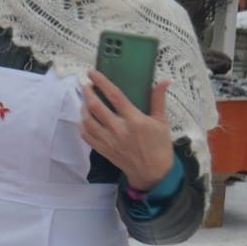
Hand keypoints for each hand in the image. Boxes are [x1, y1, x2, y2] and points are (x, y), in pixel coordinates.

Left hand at [80, 70, 175, 190]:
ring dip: (83, 108)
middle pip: (96, 107)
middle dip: (88, 93)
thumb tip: (164, 81)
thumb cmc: (159, 145)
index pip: (115, 96)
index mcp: (135, 120)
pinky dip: (82, 125)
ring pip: (88, 121)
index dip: (102, 82)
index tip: (92, 73)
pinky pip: (86, 136)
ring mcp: (109, 140)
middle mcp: (119, 129)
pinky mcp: (103, 150)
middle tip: (86, 85)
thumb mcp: (162, 121)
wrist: (153, 172)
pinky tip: (83, 119)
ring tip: (85, 101)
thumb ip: (158, 100)